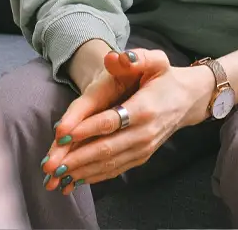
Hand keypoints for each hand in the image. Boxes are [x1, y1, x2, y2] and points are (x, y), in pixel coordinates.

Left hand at [43, 51, 214, 192]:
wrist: (187, 100)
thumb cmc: (165, 77)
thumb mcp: (156, 60)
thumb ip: (138, 57)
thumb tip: (116, 58)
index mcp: (145, 108)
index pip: (111, 121)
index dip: (86, 128)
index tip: (62, 135)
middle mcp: (144, 133)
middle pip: (106, 148)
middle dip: (76, 158)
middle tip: (49, 165)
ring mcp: (143, 148)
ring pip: (109, 163)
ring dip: (81, 171)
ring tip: (55, 177)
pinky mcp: (140, 157)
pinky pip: (115, 169)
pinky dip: (94, 176)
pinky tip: (74, 180)